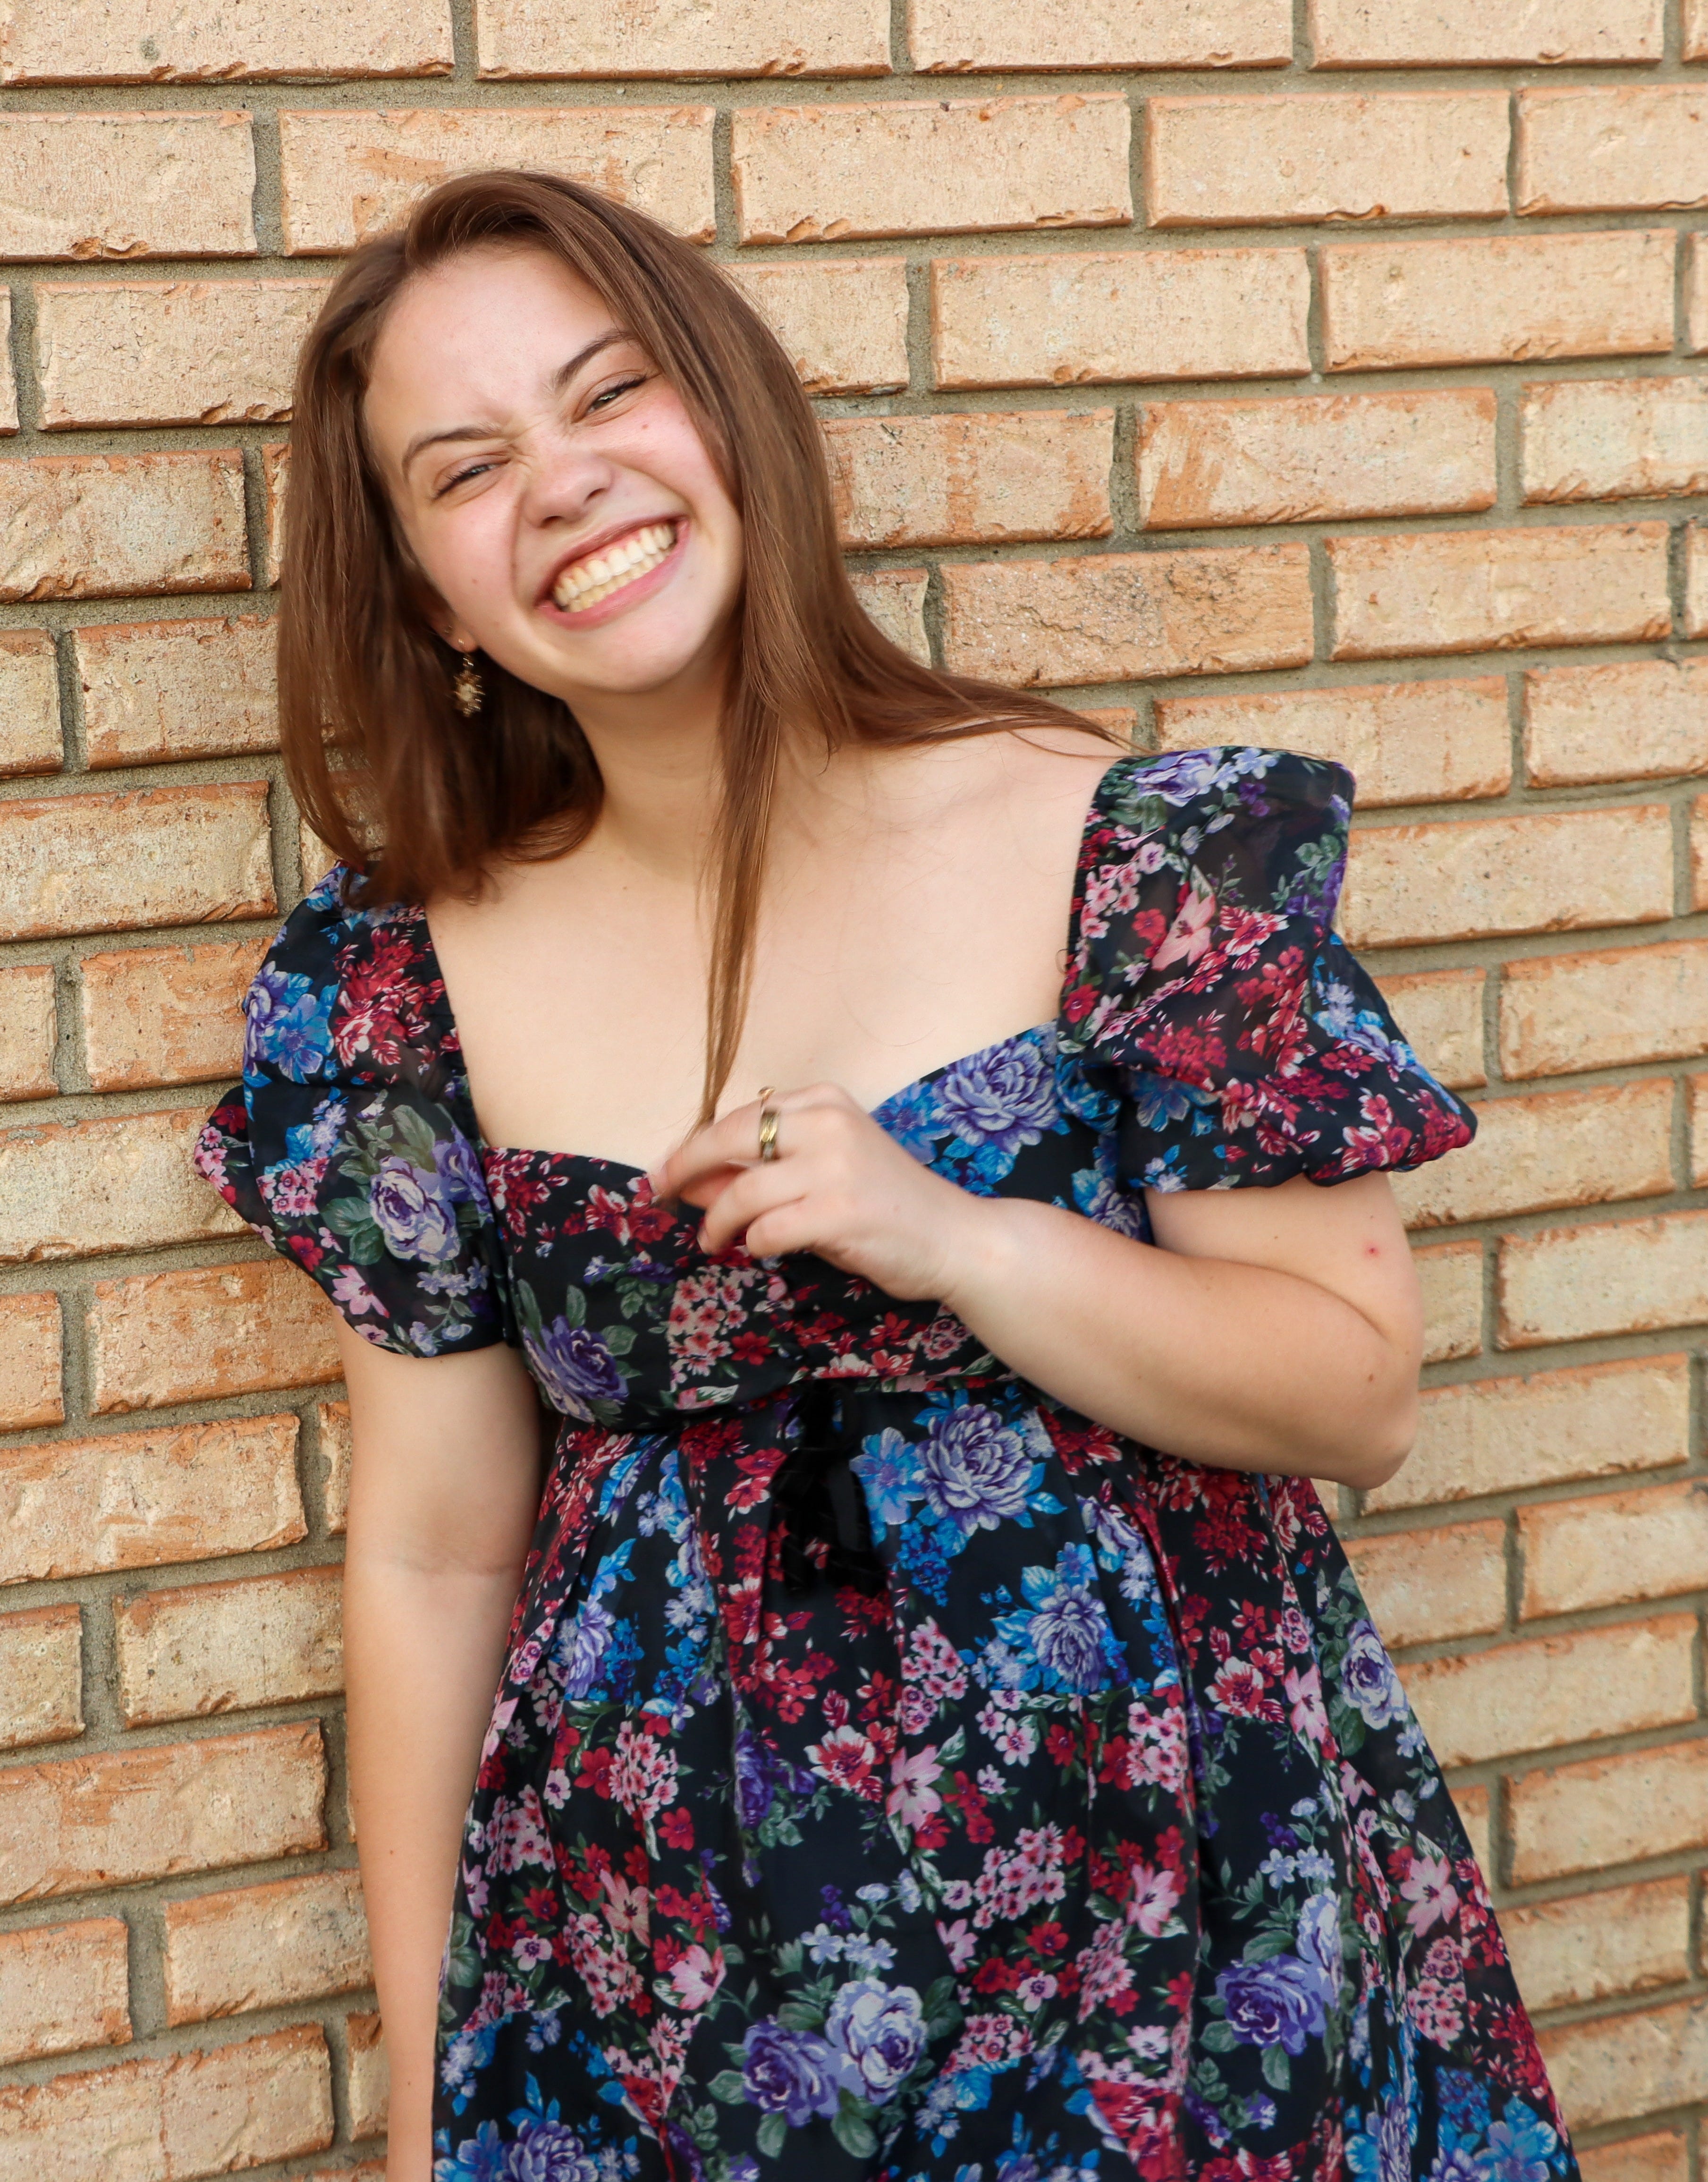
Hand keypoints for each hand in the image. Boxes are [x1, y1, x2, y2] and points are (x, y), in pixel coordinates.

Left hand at [649, 1082, 996, 1302]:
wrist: (955, 1237)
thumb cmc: (885, 1206)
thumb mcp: (818, 1177)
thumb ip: (758, 1174)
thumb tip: (692, 1181)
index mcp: (824, 1101)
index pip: (740, 1116)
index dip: (696, 1145)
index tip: (669, 1170)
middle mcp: (828, 1122)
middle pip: (729, 1137)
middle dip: (685, 1167)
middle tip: (661, 1194)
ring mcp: (836, 1165)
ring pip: (742, 1191)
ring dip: (717, 1222)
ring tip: (712, 1240)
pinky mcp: (840, 1211)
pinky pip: (768, 1230)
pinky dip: (754, 1244)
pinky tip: (762, 1249)